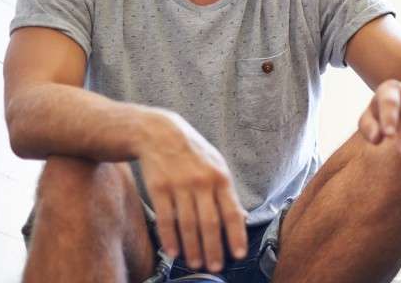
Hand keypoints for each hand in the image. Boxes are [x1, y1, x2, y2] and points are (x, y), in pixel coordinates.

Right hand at [137, 110, 247, 272]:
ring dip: (192, 248)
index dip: (236, 236)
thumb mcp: (217, 165)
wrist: (159, 133)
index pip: (231, 212)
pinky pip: (165, 218)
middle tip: (215, 268)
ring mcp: (179, 185)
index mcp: (221, 178)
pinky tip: (173, 252)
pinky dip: (169, 238)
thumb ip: (227, 193)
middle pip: (209, 223)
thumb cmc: (193, 153)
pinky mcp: (158, 188)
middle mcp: (202, 182)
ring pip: (187, 224)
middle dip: (213, 249)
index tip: (239, 255)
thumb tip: (242, 218)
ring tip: (196, 264)